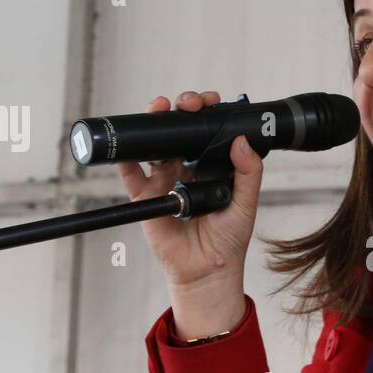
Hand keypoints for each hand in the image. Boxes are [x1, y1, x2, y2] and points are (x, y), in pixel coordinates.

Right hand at [116, 90, 263, 290]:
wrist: (207, 270)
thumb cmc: (228, 239)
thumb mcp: (246, 203)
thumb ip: (248, 173)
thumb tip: (242, 141)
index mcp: (210, 166)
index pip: (206, 131)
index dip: (207, 112)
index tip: (210, 102)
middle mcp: (186, 169)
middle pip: (177, 131)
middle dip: (179, 110)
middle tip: (187, 104)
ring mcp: (164, 180)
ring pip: (153, 144)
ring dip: (153, 122)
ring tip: (158, 108)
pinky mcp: (147, 197)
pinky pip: (131, 173)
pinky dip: (124, 158)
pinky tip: (127, 143)